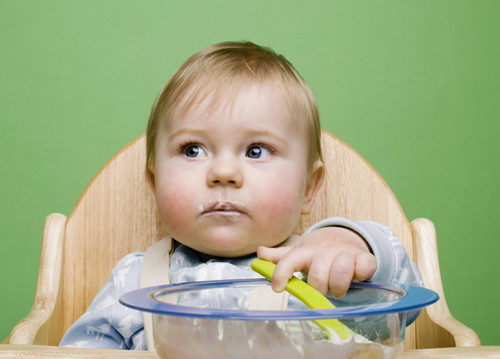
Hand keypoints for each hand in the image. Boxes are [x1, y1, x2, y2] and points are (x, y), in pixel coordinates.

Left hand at [256, 227, 376, 297]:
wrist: (344, 238)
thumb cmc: (317, 252)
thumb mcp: (298, 253)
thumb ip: (281, 257)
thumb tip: (260, 253)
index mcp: (304, 253)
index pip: (289, 261)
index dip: (282, 274)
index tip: (277, 288)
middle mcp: (323, 252)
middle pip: (318, 276)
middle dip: (319, 289)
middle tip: (321, 290)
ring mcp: (344, 253)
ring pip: (341, 272)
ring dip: (339, 286)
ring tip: (338, 287)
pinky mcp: (364, 258)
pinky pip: (365, 267)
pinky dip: (362, 273)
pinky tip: (358, 275)